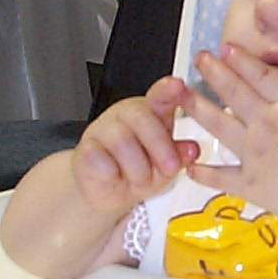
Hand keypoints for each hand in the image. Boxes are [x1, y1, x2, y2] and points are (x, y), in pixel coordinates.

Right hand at [72, 76, 200, 214]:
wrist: (109, 192)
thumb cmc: (140, 172)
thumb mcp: (167, 166)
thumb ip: (180, 155)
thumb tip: (192, 150)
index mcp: (151, 112)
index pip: (159, 95)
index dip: (167, 90)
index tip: (177, 85)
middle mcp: (125, 115)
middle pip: (141, 117)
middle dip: (160, 146)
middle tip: (170, 168)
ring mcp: (102, 128)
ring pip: (122, 140)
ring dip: (138, 168)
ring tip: (141, 179)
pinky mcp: (84, 148)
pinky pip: (99, 157)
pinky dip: (113, 173)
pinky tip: (116, 176)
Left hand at [181, 44, 277, 222]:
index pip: (261, 75)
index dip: (242, 59)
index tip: (226, 48)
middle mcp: (265, 123)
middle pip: (235, 93)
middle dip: (215, 72)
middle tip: (199, 58)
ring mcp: (254, 154)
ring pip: (219, 126)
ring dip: (198, 109)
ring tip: (182, 97)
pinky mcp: (250, 183)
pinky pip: (221, 176)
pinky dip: (204, 172)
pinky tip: (191, 167)